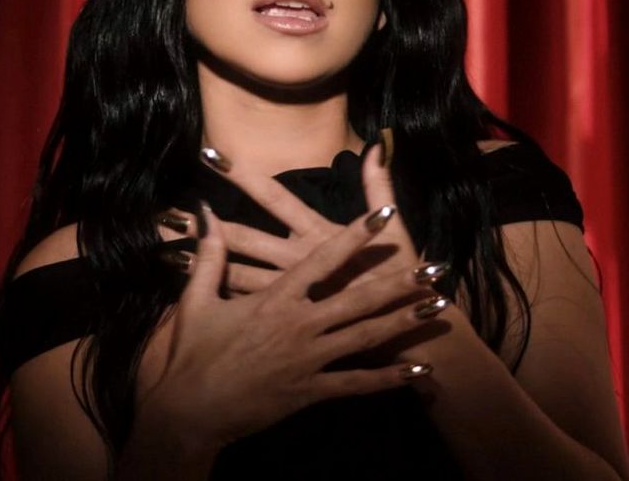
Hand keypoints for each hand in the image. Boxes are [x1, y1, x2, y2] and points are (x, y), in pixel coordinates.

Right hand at [142, 200, 446, 448]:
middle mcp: (299, 326)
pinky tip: (419, 372)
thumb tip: (205, 216)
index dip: (355, 236)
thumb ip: (210, 257)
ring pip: (365, 337)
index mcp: (275, 299)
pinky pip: (356, 383)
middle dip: (400, 282)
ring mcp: (308, 360)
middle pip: (359, 299)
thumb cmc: (192, 354)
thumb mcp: (196, 301)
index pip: (323, 260)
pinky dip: (389, 378)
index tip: (385, 215)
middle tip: (435, 269)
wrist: (189, 412)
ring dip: (404, 322)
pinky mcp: (310, 391)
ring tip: (438, 309)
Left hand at [159, 140, 438, 297]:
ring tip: (167, 255)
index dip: (241, 176)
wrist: (409, 330)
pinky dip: (218, 298)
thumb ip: (379, 184)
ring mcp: (289, 292)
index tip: (209, 156)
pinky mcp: (287, 320)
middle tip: (167, 215)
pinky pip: (246, 307)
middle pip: (241, 238)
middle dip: (203, 227)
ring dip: (201, 266)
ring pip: (235, 274)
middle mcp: (297, 260)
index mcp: (318, 233)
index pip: (273, 196)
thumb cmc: (400, 274)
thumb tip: (375, 145)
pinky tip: (187, 297)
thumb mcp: (392, 228)